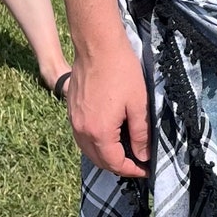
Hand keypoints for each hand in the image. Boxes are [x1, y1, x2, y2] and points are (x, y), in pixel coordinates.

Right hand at [67, 40, 150, 178]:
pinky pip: (82, 137)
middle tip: (136, 163)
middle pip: (99, 160)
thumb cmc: (121, 72)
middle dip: (118, 166)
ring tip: (124, 153)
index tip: (145, 170)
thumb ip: (140, 134)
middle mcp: (82, 130)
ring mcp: (73, 120)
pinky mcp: (71, 110)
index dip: (132, 170)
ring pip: (88, 150)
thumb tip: (142, 155)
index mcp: (99, 132)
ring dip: (105, 156)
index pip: (114, 163)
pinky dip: (95, 143)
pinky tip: (109, 137)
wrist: (97, 46)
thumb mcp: (138, 104)